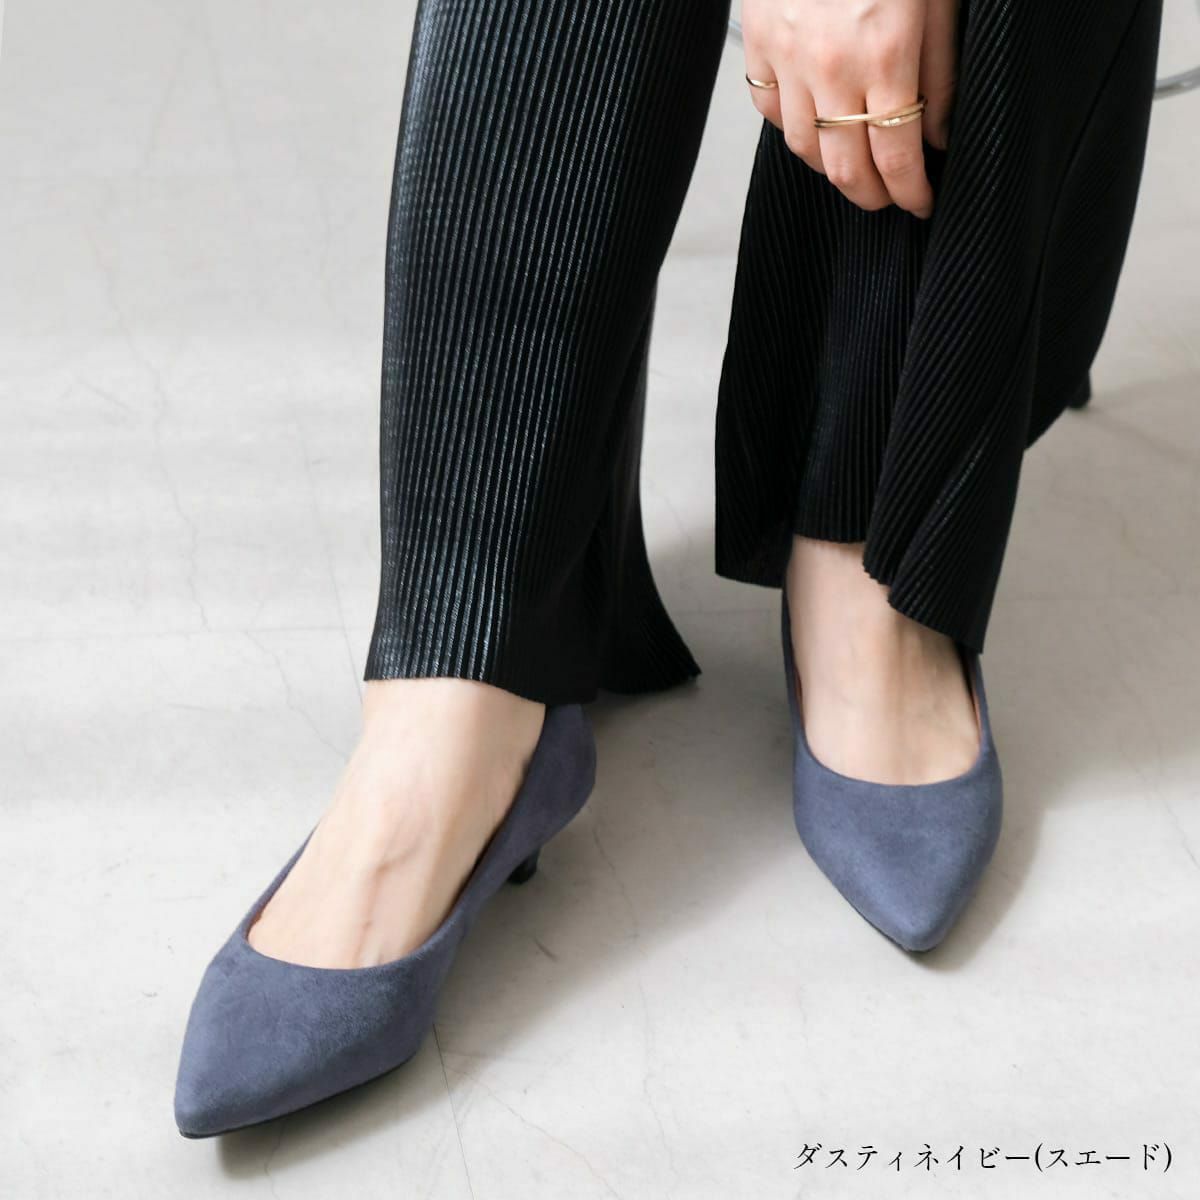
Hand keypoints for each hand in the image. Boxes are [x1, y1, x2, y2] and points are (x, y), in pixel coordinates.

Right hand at [743, 0, 958, 218]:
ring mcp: (788, 57)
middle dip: (871, 195)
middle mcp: (831, 65)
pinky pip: (770, 108)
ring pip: (804, 148)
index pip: (895, 158)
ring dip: (832, 166)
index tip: (920, 203)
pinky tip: (815, 121)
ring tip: (854, 160)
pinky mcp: (759, 43)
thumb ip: (940, 70)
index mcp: (885, 53)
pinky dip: (793, 125)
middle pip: (845, 168)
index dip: (910, 192)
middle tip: (889, 196)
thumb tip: (937, 135)